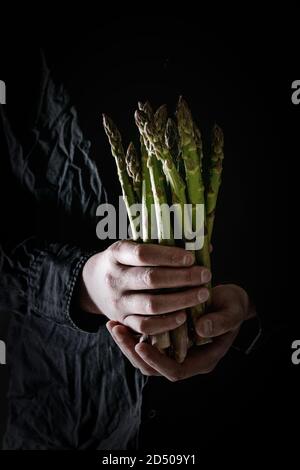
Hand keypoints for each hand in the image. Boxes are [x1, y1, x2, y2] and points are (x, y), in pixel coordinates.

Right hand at [79, 240, 210, 335]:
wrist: (92, 285)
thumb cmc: (123, 262)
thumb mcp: (132, 247)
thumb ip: (162, 245)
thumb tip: (203, 245)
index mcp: (117, 253)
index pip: (143, 253)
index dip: (169, 256)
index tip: (191, 258)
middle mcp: (115, 278)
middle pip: (151, 279)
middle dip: (182, 278)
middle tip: (205, 275)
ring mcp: (118, 302)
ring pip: (151, 304)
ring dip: (181, 300)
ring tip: (202, 294)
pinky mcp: (122, 320)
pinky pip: (145, 326)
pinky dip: (166, 323)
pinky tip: (184, 315)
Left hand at [106, 284, 254, 379]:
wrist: (228, 300)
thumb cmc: (232, 306)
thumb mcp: (232, 311)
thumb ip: (220, 323)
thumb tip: (201, 330)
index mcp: (203, 359)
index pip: (175, 370)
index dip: (157, 361)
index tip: (140, 345)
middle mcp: (185, 358)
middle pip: (153, 367)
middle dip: (132, 351)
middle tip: (117, 331)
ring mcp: (174, 349)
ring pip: (145, 356)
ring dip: (127, 342)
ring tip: (113, 325)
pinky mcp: (166, 338)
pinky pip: (145, 341)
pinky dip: (131, 332)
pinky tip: (120, 318)